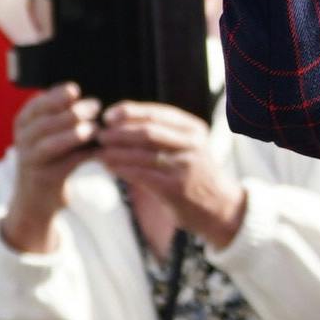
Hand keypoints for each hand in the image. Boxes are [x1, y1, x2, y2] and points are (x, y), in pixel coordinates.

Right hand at [2, 85, 104, 252]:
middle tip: (95, 105)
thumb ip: (67, 117)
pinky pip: (62, 164)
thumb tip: (95, 100)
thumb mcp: (55, 133)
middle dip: (70, 112)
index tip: (74, 89)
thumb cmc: (54, 157)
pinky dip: (80, 156)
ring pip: (48, 143)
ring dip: (73, 134)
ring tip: (94, 129)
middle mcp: (23, 139)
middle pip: (43, 122)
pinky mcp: (43, 177)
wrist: (39, 197)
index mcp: (25, 123)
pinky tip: (97, 152)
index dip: (54, 96)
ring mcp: (30, 159)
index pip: (36, 105)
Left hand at [96, 103, 247, 248]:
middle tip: (100, 135)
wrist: (220, 208)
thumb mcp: (190, 146)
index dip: (129, 112)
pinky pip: (140, 174)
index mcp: (194, 129)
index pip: (156, 113)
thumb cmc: (196, 174)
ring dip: (115, 152)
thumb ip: (165, 132)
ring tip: (99, 153)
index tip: (108, 116)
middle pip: (147, 132)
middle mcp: (192, 145)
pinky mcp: (175, 188)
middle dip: (118, 132)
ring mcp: (185, 167)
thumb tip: (119, 122)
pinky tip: (109, 168)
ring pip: (141, 154)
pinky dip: (121, 169)